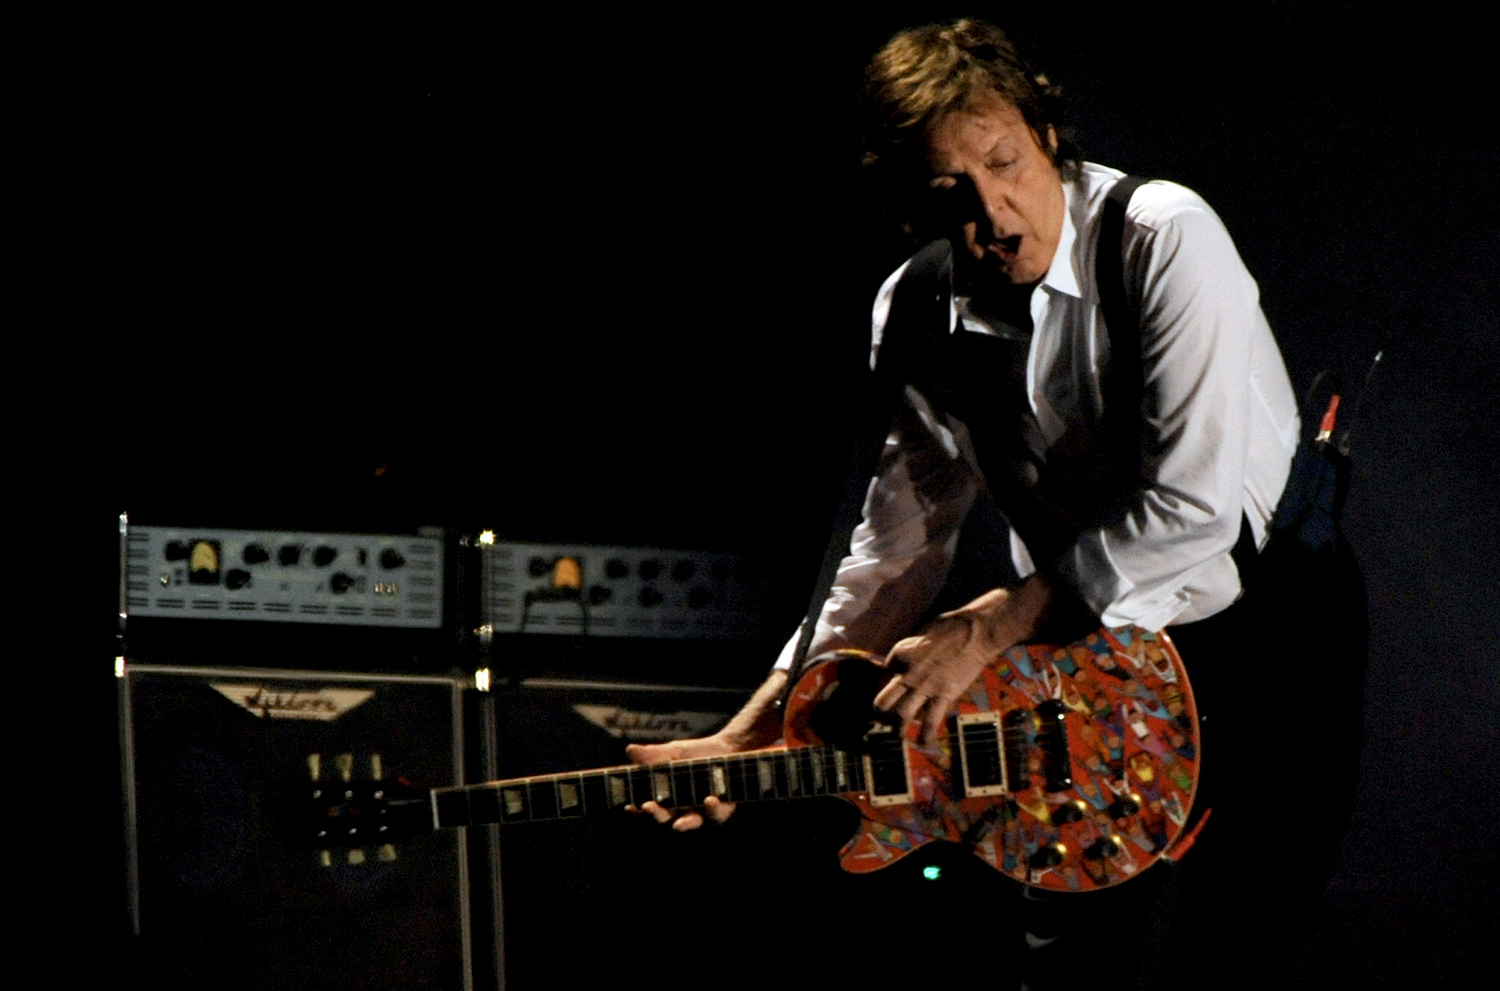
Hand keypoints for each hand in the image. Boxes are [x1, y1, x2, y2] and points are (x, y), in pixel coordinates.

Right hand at [624, 735, 737, 830]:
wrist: (728, 748)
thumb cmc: (696, 753)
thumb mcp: (674, 751)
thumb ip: (654, 755)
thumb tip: (630, 750)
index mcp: (664, 796)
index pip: (646, 806)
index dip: (636, 808)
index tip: (629, 805)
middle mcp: (680, 809)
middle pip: (663, 818)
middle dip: (655, 815)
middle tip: (647, 806)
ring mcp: (700, 812)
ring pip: (689, 823)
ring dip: (684, 823)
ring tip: (678, 823)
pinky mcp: (720, 811)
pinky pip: (715, 815)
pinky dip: (712, 808)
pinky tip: (709, 800)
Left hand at [874, 603, 1007, 743]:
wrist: (976, 632)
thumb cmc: (950, 627)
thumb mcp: (920, 633)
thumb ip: (910, 650)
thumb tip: (905, 661)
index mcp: (899, 653)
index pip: (885, 671)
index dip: (891, 676)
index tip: (897, 680)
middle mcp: (908, 672)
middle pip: (883, 700)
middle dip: (879, 712)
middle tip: (881, 718)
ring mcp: (925, 686)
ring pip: (901, 715)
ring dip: (896, 729)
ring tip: (896, 735)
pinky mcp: (944, 695)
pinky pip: (931, 720)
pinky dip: (925, 734)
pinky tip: (923, 743)